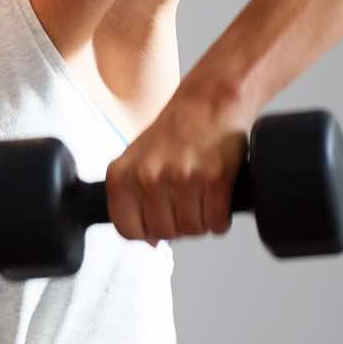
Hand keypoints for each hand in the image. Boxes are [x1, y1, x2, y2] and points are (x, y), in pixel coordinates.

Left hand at [104, 80, 254, 245]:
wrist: (208, 102)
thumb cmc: (174, 131)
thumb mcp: (137, 161)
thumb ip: (133, 199)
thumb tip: (149, 241)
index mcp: (121, 175)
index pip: (127, 229)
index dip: (147, 231)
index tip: (158, 223)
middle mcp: (147, 178)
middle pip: (164, 233)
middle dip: (179, 225)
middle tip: (186, 203)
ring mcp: (179, 179)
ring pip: (192, 229)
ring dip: (202, 220)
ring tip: (201, 196)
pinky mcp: (213, 179)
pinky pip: (217, 222)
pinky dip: (220, 218)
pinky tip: (217, 198)